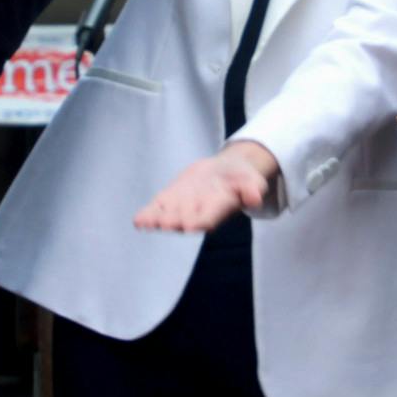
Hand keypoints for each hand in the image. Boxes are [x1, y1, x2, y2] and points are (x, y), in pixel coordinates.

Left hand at [134, 143, 277, 232]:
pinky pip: (158, 209)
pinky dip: (148, 215)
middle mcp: (198, 213)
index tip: (192, 224)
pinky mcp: (171, 200)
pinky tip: (139, 220)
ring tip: (146, 222)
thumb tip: (257, 198)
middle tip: (166, 223)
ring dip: (157, 220)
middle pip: (184, 220)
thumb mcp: (252, 180)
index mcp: (218, 210)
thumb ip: (253, 190)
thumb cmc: (241, 178)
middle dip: (175, 221)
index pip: (209, 218)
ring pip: (168, 217)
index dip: (200, 220)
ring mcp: (182, 208)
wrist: (225, 171)